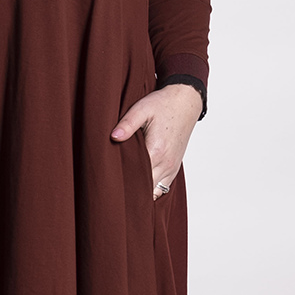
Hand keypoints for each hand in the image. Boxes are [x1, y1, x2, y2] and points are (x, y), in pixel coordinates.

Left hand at [110, 83, 201, 197]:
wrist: (185, 102)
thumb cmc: (163, 104)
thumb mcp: (142, 109)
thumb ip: (127, 124)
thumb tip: (113, 137)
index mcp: (156, 151)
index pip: (136, 177)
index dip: (121, 181)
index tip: (108, 183)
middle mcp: (166, 163)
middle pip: (145, 188)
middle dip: (130, 189)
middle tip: (112, 190)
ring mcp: (172, 167)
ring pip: (155, 192)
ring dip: (141, 191)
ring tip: (124, 190)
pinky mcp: (175, 167)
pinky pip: (162, 187)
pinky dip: (151, 189)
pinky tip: (139, 186)